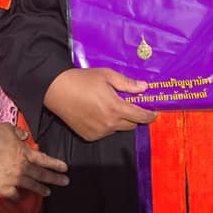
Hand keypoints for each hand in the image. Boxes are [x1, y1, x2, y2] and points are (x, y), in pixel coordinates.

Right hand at [0, 123, 68, 199]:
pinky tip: (20, 199)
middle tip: (66, 182)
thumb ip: (19, 132)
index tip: (65, 168)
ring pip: (31, 185)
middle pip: (42, 174)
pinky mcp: (3, 187)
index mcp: (25, 153)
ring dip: (41, 189)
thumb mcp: (9, 128)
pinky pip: (13, 194)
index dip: (55, 164)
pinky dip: (17, 197)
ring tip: (48, 193)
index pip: (44, 159)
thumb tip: (25, 135)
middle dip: (55, 178)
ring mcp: (14, 178)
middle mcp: (23, 167)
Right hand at [43, 68, 157, 141]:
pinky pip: (105, 132)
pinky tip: (97, 113)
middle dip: (134, 116)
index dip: (150, 115)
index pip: (140, 116)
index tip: (155, 113)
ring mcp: (99, 132)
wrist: (58, 90)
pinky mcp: (89, 136)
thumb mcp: (107, 76)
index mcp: (116, 108)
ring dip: (119, 120)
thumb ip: (127, 84)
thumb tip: (144, 87)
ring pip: (117, 128)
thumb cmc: (83, 80)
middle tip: (128, 105)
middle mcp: (109, 124)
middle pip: (131, 124)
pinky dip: (106, 125)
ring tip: (108, 106)